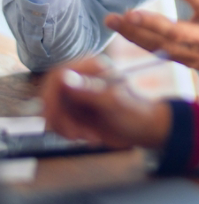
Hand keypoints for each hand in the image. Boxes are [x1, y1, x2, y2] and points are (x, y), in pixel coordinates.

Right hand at [42, 57, 170, 148]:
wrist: (143, 130)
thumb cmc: (134, 112)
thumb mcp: (112, 102)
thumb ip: (88, 89)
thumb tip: (62, 76)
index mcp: (93, 67)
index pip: (57, 75)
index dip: (51, 96)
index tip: (56, 117)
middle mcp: (82, 77)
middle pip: (50, 95)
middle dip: (59, 118)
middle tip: (75, 135)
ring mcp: (78, 94)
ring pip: (52, 111)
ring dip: (65, 128)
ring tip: (88, 136)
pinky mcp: (76, 110)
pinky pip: (58, 121)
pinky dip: (68, 132)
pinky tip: (88, 136)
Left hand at [105, 0, 198, 98]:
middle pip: (175, 31)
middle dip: (152, 24)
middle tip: (130, 14)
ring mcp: (193, 51)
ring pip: (160, 43)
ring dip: (135, 33)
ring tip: (113, 19)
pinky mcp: (184, 60)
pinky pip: (158, 52)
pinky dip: (139, 42)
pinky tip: (121, 30)